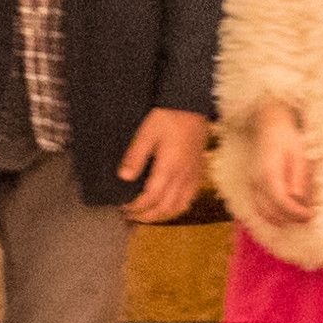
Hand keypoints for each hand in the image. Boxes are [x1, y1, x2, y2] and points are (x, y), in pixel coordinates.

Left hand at [119, 106, 209, 222]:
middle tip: (131, 216)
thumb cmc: (167, 118)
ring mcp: (193, 176)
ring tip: (147, 214)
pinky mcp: (199, 173)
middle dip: (146, 216)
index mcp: (169, 168)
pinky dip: (177, 208)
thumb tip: (124, 177)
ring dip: (161, 215)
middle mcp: (183, 176)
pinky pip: (190, 199)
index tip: (124, 207)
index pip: (151, 198)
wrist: (191, 106)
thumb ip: (135, 156)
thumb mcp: (146, 133)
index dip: (136, 207)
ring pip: (179, 207)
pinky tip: (168, 205)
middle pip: (165, 208)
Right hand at [243, 100, 315, 227]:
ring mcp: (252, 185)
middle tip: (309, 216)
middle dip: (290, 218)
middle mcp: (256, 181)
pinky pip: (260, 208)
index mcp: (268, 172)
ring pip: (263, 213)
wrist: (270, 127)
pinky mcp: (253, 186)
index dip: (295, 212)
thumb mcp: (299, 154)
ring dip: (282, 219)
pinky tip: (288, 212)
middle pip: (271, 212)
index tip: (311, 215)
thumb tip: (297, 198)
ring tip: (300, 215)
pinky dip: (273, 214)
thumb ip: (298, 177)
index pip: (280, 201)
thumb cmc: (287, 139)